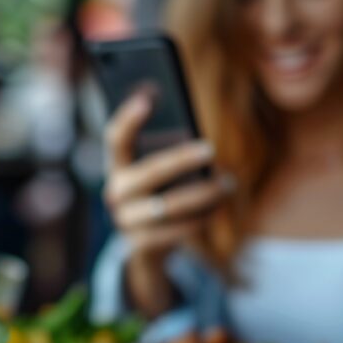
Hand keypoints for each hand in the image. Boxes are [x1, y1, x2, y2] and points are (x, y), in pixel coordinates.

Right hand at [104, 90, 229, 256]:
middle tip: (210, 150)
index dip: (129, 118)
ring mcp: (125, 221)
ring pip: (167, 206)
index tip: (149, 96)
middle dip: (181, 160)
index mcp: (117, 167)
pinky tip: (217, 207)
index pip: (116, 139)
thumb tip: (196, 138)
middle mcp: (115, 192)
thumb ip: (167, 153)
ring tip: (228, 184)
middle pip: (149, 172)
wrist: (144, 246)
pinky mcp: (140, 245)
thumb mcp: (157, 173)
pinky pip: (177, 230)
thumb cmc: (158, 195)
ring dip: (203, 194)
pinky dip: (201, 218)